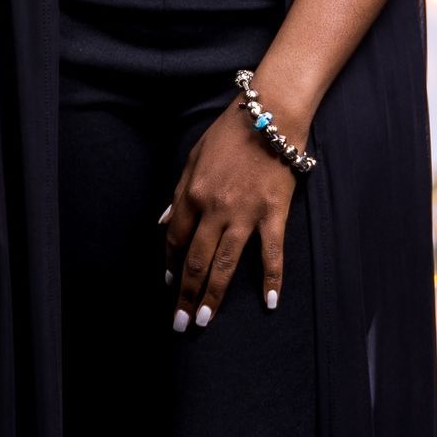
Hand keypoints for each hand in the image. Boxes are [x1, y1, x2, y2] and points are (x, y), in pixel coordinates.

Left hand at [163, 95, 301, 329]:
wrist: (271, 114)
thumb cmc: (230, 133)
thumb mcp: (193, 157)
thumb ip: (178, 193)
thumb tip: (163, 223)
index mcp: (192, 194)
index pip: (175, 239)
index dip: (170, 265)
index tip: (168, 286)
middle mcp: (215, 209)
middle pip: (195, 260)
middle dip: (184, 294)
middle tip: (180, 323)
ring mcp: (245, 214)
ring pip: (225, 264)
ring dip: (213, 295)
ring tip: (204, 320)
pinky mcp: (274, 214)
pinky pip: (271, 254)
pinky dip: (272, 280)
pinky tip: (270, 303)